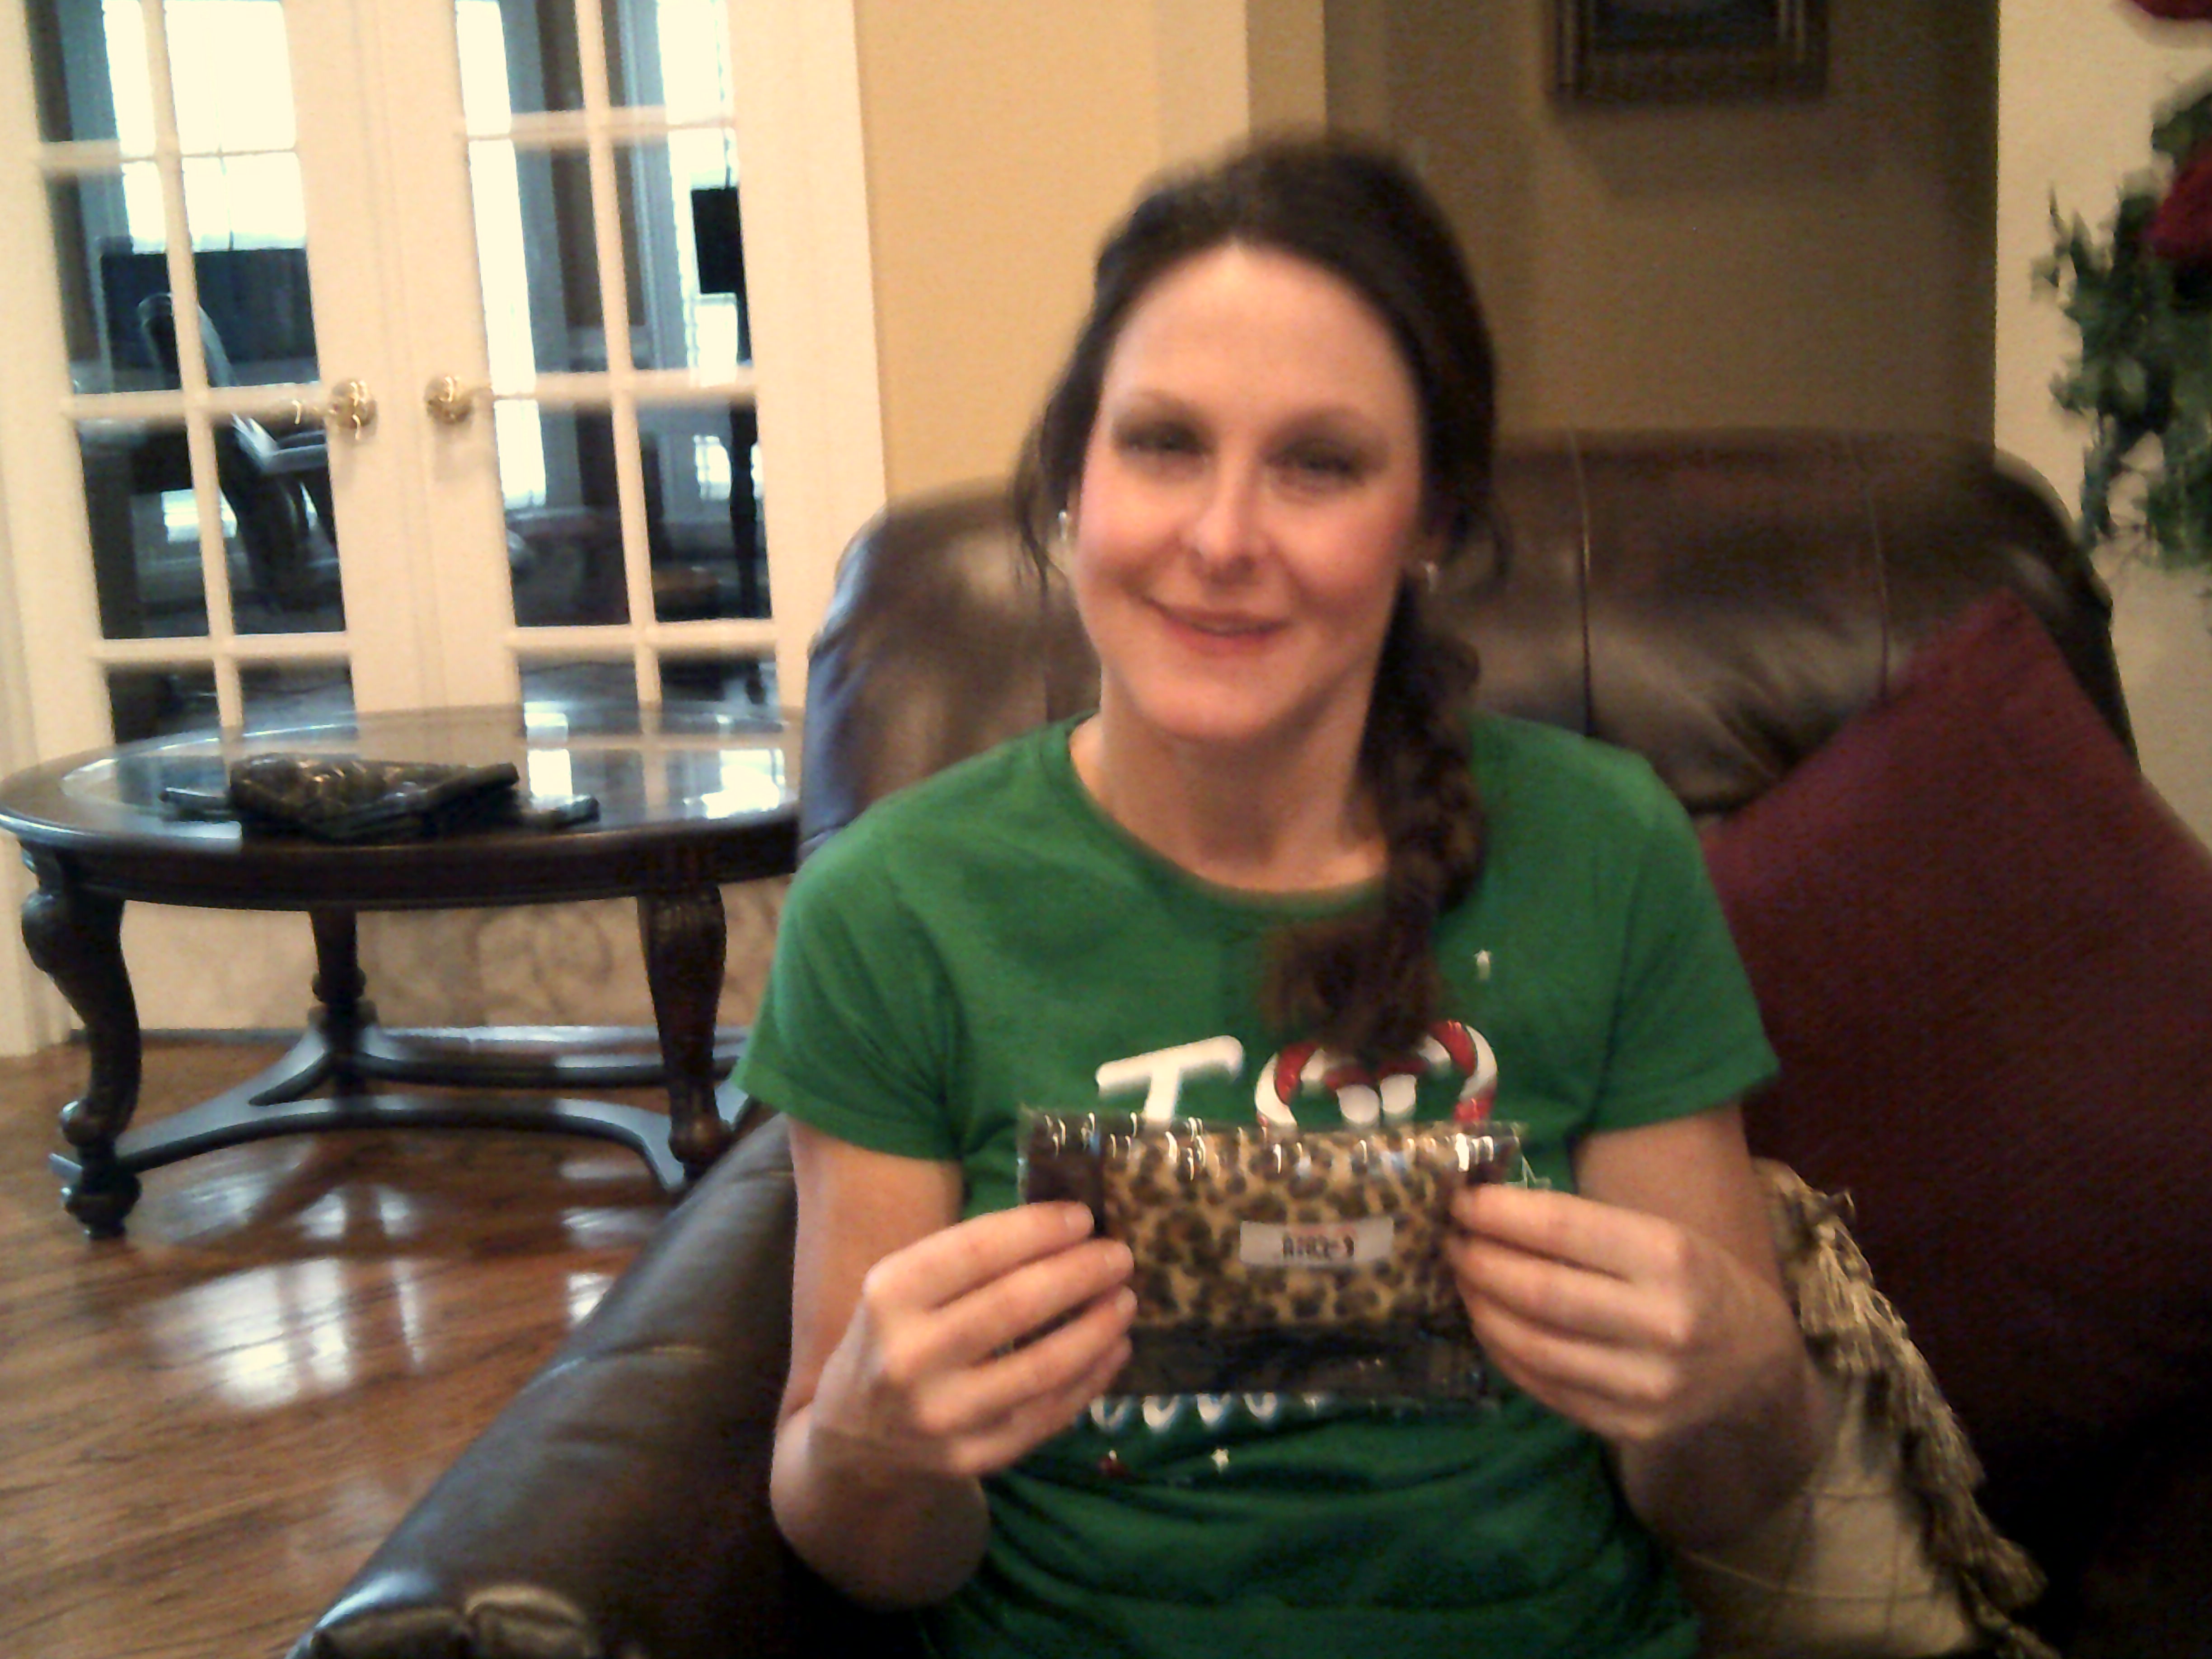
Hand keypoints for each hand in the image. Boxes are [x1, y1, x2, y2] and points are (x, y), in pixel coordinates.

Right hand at [806, 1201, 1135, 1484]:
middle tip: (1119, 1254)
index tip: (1084, 1217)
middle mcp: (909, 1357)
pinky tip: (1114, 1348)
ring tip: (1126, 1299)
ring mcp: (942, 1415)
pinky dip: (1091, 1378)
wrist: (853, 1436)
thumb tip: (1068, 1227)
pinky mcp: (972, 1458)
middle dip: (1080, 1273)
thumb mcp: (903, 1287)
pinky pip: (1048, 1415)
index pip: (977, 1249)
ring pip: (1042, 1367)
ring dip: (1097, 1328)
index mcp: (889, 1295)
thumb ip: (969, 1259)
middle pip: (1016, 1305)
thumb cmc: (892, 1337)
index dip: (1039, 1230)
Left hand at [1447, 1182, 1801, 1449]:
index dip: (1497, 1214)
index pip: (1560, 1229)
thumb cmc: (1695, 1280)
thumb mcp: (1659, 1234)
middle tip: (1450, 1242)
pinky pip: (1543, 1387)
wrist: (1755, 1365)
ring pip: (1531, 1346)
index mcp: (1671, 1258)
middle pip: (1537, 1291)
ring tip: (1463, 1280)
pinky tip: (1489, 1324)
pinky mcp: (1629, 1426)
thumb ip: (1581, 1226)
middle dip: (1478, 1262)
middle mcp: (1662, 1323)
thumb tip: (1485, 1206)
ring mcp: (1645, 1385)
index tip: (1460, 1202)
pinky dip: (1503, 1352)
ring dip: (1480, 1308)